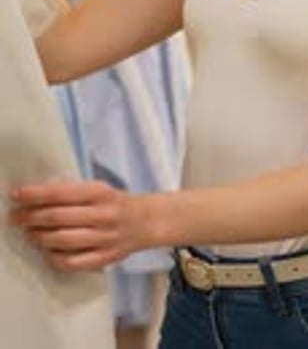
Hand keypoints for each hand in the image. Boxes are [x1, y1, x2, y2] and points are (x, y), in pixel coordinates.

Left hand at [10, 180, 153, 271]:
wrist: (147, 221)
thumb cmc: (116, 202)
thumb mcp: (99, 189)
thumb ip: (73, 193)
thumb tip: (38, 199)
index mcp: (100, 193)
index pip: (61, 194)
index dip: (36, 195)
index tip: (17, 195)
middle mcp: (103, 215)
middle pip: (58, 218)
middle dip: (31, 217)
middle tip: (16, 217)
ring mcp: (105, 239)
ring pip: (63, 241)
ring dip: (40, 237)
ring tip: (30, 233)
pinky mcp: (106, 258)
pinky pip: (74, 262)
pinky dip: (56, 258)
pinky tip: (48, 252)